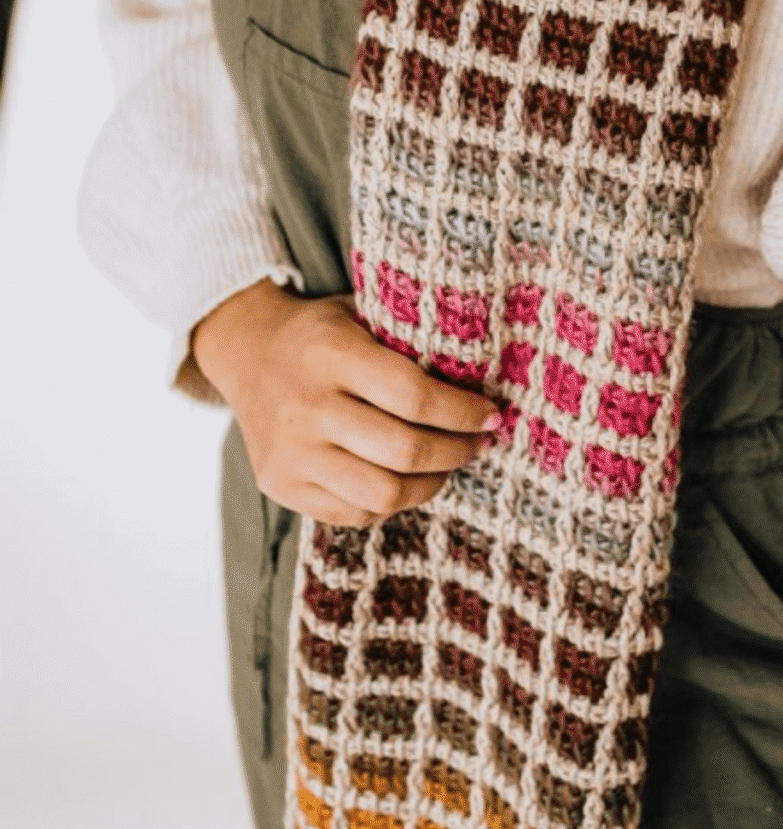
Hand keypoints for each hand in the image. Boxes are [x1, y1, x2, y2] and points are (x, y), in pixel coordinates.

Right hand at [192, 279, 496, 526]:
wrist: (246, 350)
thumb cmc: (322, 332)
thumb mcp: (360, 315)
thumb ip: (407, 340)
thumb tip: (482, 374)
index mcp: (332, 354)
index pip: (414, 396)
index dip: (462, 412)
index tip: (491, 415)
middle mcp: (308, 407)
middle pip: (404, 451)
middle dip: (456, 451)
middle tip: (478, 442)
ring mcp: (290, 453)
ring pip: (382, 495)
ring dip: (430, 485)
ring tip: (448, 465)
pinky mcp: (279, 486)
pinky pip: (352, 514)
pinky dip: (390, 503)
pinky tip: (407, 480)